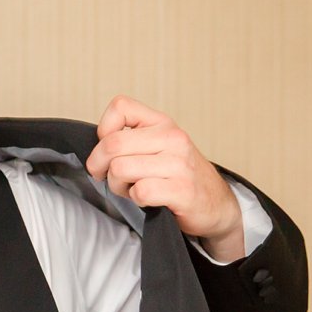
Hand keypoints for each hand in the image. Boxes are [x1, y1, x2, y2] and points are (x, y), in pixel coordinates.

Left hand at [86, 96, 244, 260]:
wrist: (215, 204)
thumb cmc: (178, 176)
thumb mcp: (156, 147)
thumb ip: (129, 140)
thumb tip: (96, 148)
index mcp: (162, 123)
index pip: (120, 106)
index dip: (103, 132)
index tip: (109, 151)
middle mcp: (173, 138)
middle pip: (112, 144)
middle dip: (100, 166)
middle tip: (110, 177)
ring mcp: (179, 163)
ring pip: (121, 168)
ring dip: (118, 186)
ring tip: (133, 188)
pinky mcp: (183, 190)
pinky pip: (140, 191)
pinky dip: (137, 199)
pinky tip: (148, 199)